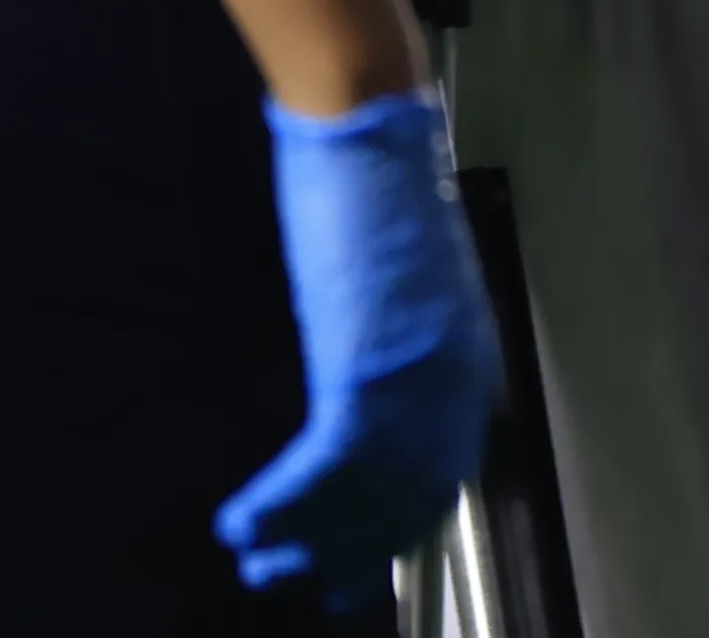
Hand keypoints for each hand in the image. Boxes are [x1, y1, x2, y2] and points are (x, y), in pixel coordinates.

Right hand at [214, 89, 497, 592]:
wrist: (366, 126)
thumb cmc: (374, 186)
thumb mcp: (404, 285)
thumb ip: (400, 347)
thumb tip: (368, 397)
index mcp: (464, 360)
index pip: (438, 475)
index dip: (394, 529)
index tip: (355, 566)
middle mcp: (451, 380)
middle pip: (405, 498)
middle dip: (348, 549)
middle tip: (295, 582)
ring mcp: (412, 376)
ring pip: (362, 493)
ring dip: (304, 537)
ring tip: (254, 561)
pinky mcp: (364, 364)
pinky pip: (325, 465)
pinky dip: (283, 502)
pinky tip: (243, 519)